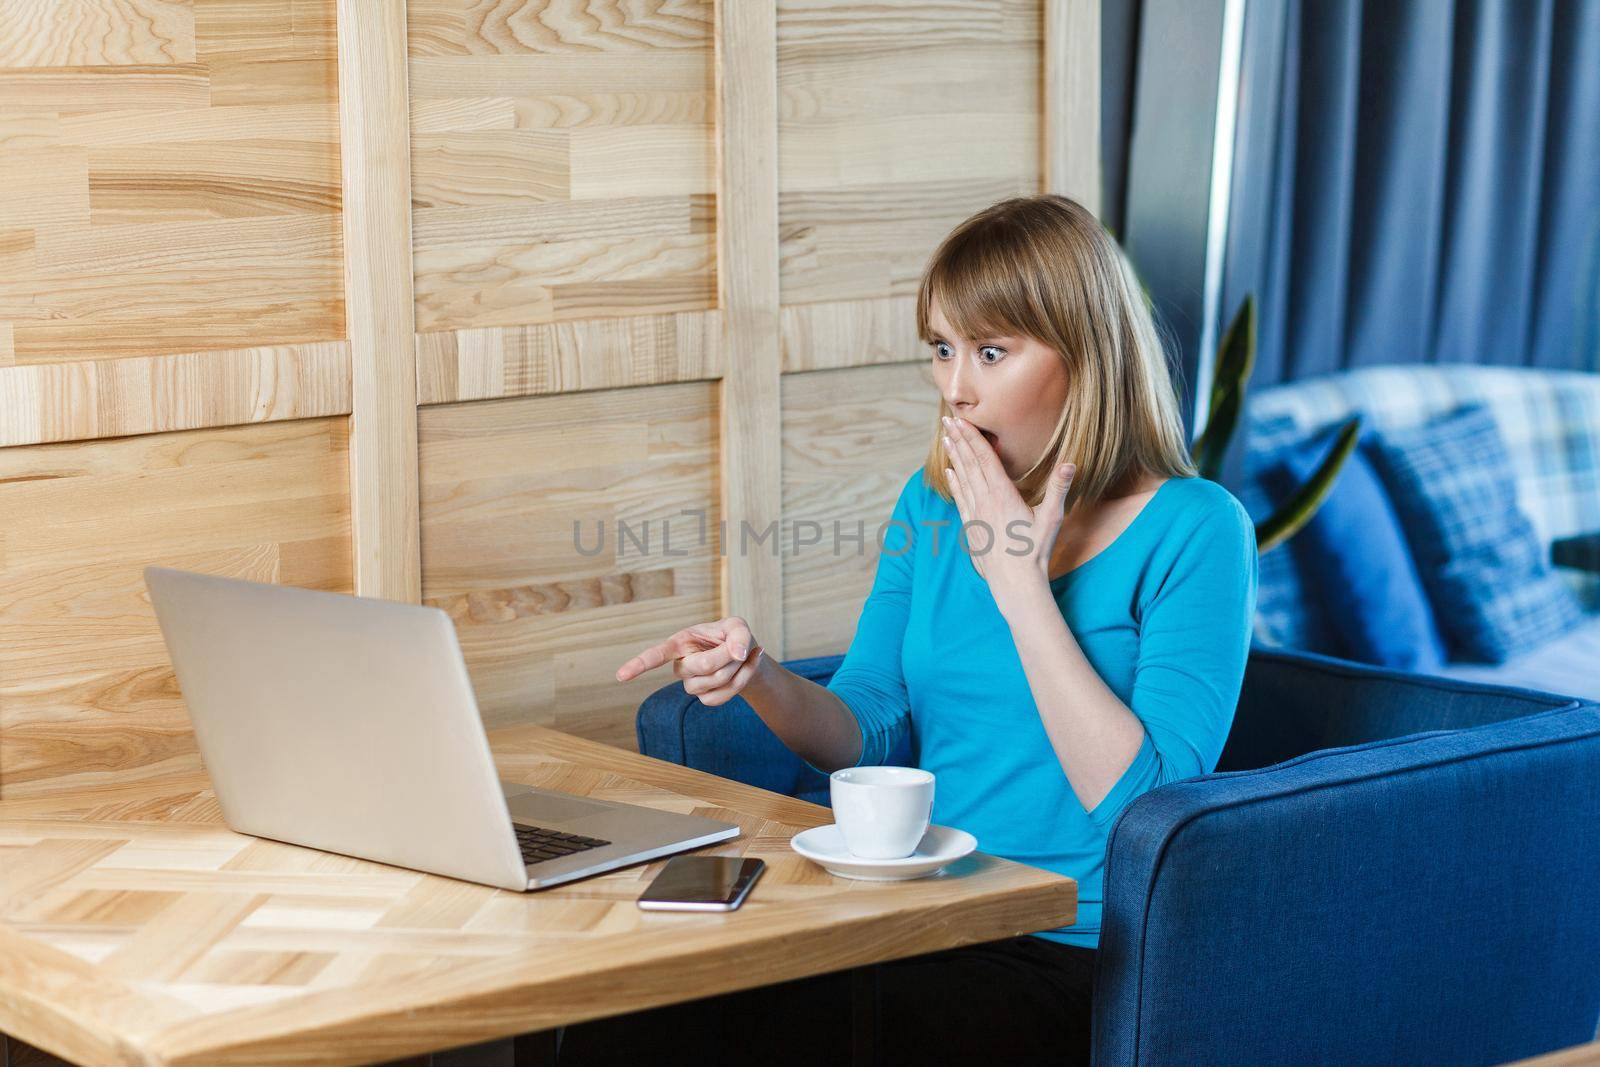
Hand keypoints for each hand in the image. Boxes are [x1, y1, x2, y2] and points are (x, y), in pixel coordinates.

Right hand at [614, 616, 765, 706]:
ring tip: (740, 656)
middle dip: (727, 656)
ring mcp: (691, 683)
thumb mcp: (738, 627)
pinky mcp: (704, 698)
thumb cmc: (734, 638)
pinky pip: (722, 696)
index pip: (656, 654)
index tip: (620, 676)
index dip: (638, 664)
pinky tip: (745, 670)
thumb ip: (739, 635)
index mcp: (680, 642)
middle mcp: (680, 664)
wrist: (744, 657)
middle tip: (739, 646)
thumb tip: (737, 653)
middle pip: (702, 666)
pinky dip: (741, 682)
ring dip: (736, 669)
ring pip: (714, 681)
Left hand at [941, 414, 1075, 612]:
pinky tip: (949, 472)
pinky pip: (960, 498)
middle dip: (959, 440)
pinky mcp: (972, 527)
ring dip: (954, 457)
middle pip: (969, 464)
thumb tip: (1070, 464)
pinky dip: (953, 482)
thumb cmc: (1035, 551)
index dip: (972, 437)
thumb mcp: (1052, 518)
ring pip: (962, 479)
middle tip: (947, 420)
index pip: (984, 458)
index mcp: (1003, 494)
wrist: (1015, 583)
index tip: (960, 421)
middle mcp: (985, 501)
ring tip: (946, 439)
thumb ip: (1059, 488)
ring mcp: (976, 514)